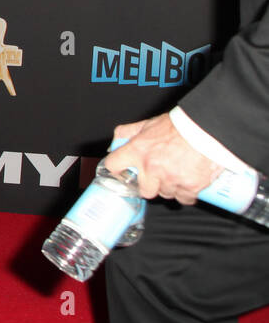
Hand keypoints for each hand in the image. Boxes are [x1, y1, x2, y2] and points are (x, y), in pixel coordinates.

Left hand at [104, 114, 220, 204]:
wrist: (208, 129)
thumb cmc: (180, 125)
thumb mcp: (148, 124)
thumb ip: (128, 132)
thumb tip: (115, 143)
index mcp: (138, 150)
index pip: (114, 165)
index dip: (117, 169)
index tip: (122, 171)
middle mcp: (151, 167)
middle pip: (144, 189)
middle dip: (151, 185)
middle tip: (159, 175)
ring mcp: (170, 179)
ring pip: (165, 194)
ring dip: (170, 188)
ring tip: (177, 174)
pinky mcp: (189, 187)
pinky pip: (184, 198)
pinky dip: (186, 193)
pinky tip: (188, 183)